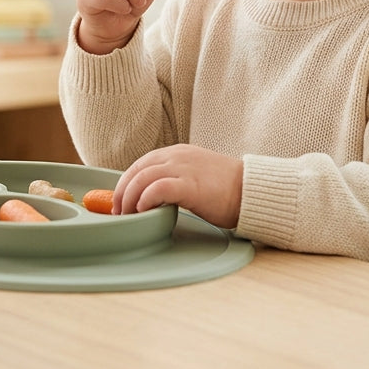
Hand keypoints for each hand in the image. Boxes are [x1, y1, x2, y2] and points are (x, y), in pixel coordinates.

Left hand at [113, 144, 242, 228]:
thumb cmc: (224, 189)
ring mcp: (183, 168)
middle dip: (122, 192)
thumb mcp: (193, 174)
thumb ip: (173, 178)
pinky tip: (144, 211)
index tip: (120, 202)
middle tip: (118, 212)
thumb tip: (151, 196)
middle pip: (136, 170)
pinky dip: (146, 199)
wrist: (250, 190)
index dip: (125, 183)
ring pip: (142, 178)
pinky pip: (158, 188)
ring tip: (128, 215)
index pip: (140, 164)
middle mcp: (176, 156)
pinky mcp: (190, 185)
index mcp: (176, 153)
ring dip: (129, 198)